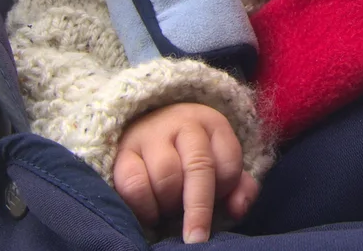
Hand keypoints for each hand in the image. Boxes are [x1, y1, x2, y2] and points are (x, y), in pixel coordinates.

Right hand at [114, 102, 259, 242]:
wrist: (148, 126)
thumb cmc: (190, 155)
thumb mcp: (220, 163)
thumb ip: (239, 187)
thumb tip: (237, 210)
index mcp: (212, 124)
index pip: (228, 162)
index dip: (225, 189)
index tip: (220, 202)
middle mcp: (183, 124)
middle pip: (199, 167)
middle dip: (199, 209)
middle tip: (197, 238)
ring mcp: (151, 135)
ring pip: (166, 177)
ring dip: (170, 203)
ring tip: (170, 210)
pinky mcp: (123, 151)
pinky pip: (133, 185)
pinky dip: (144, 207)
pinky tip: (150, 212)